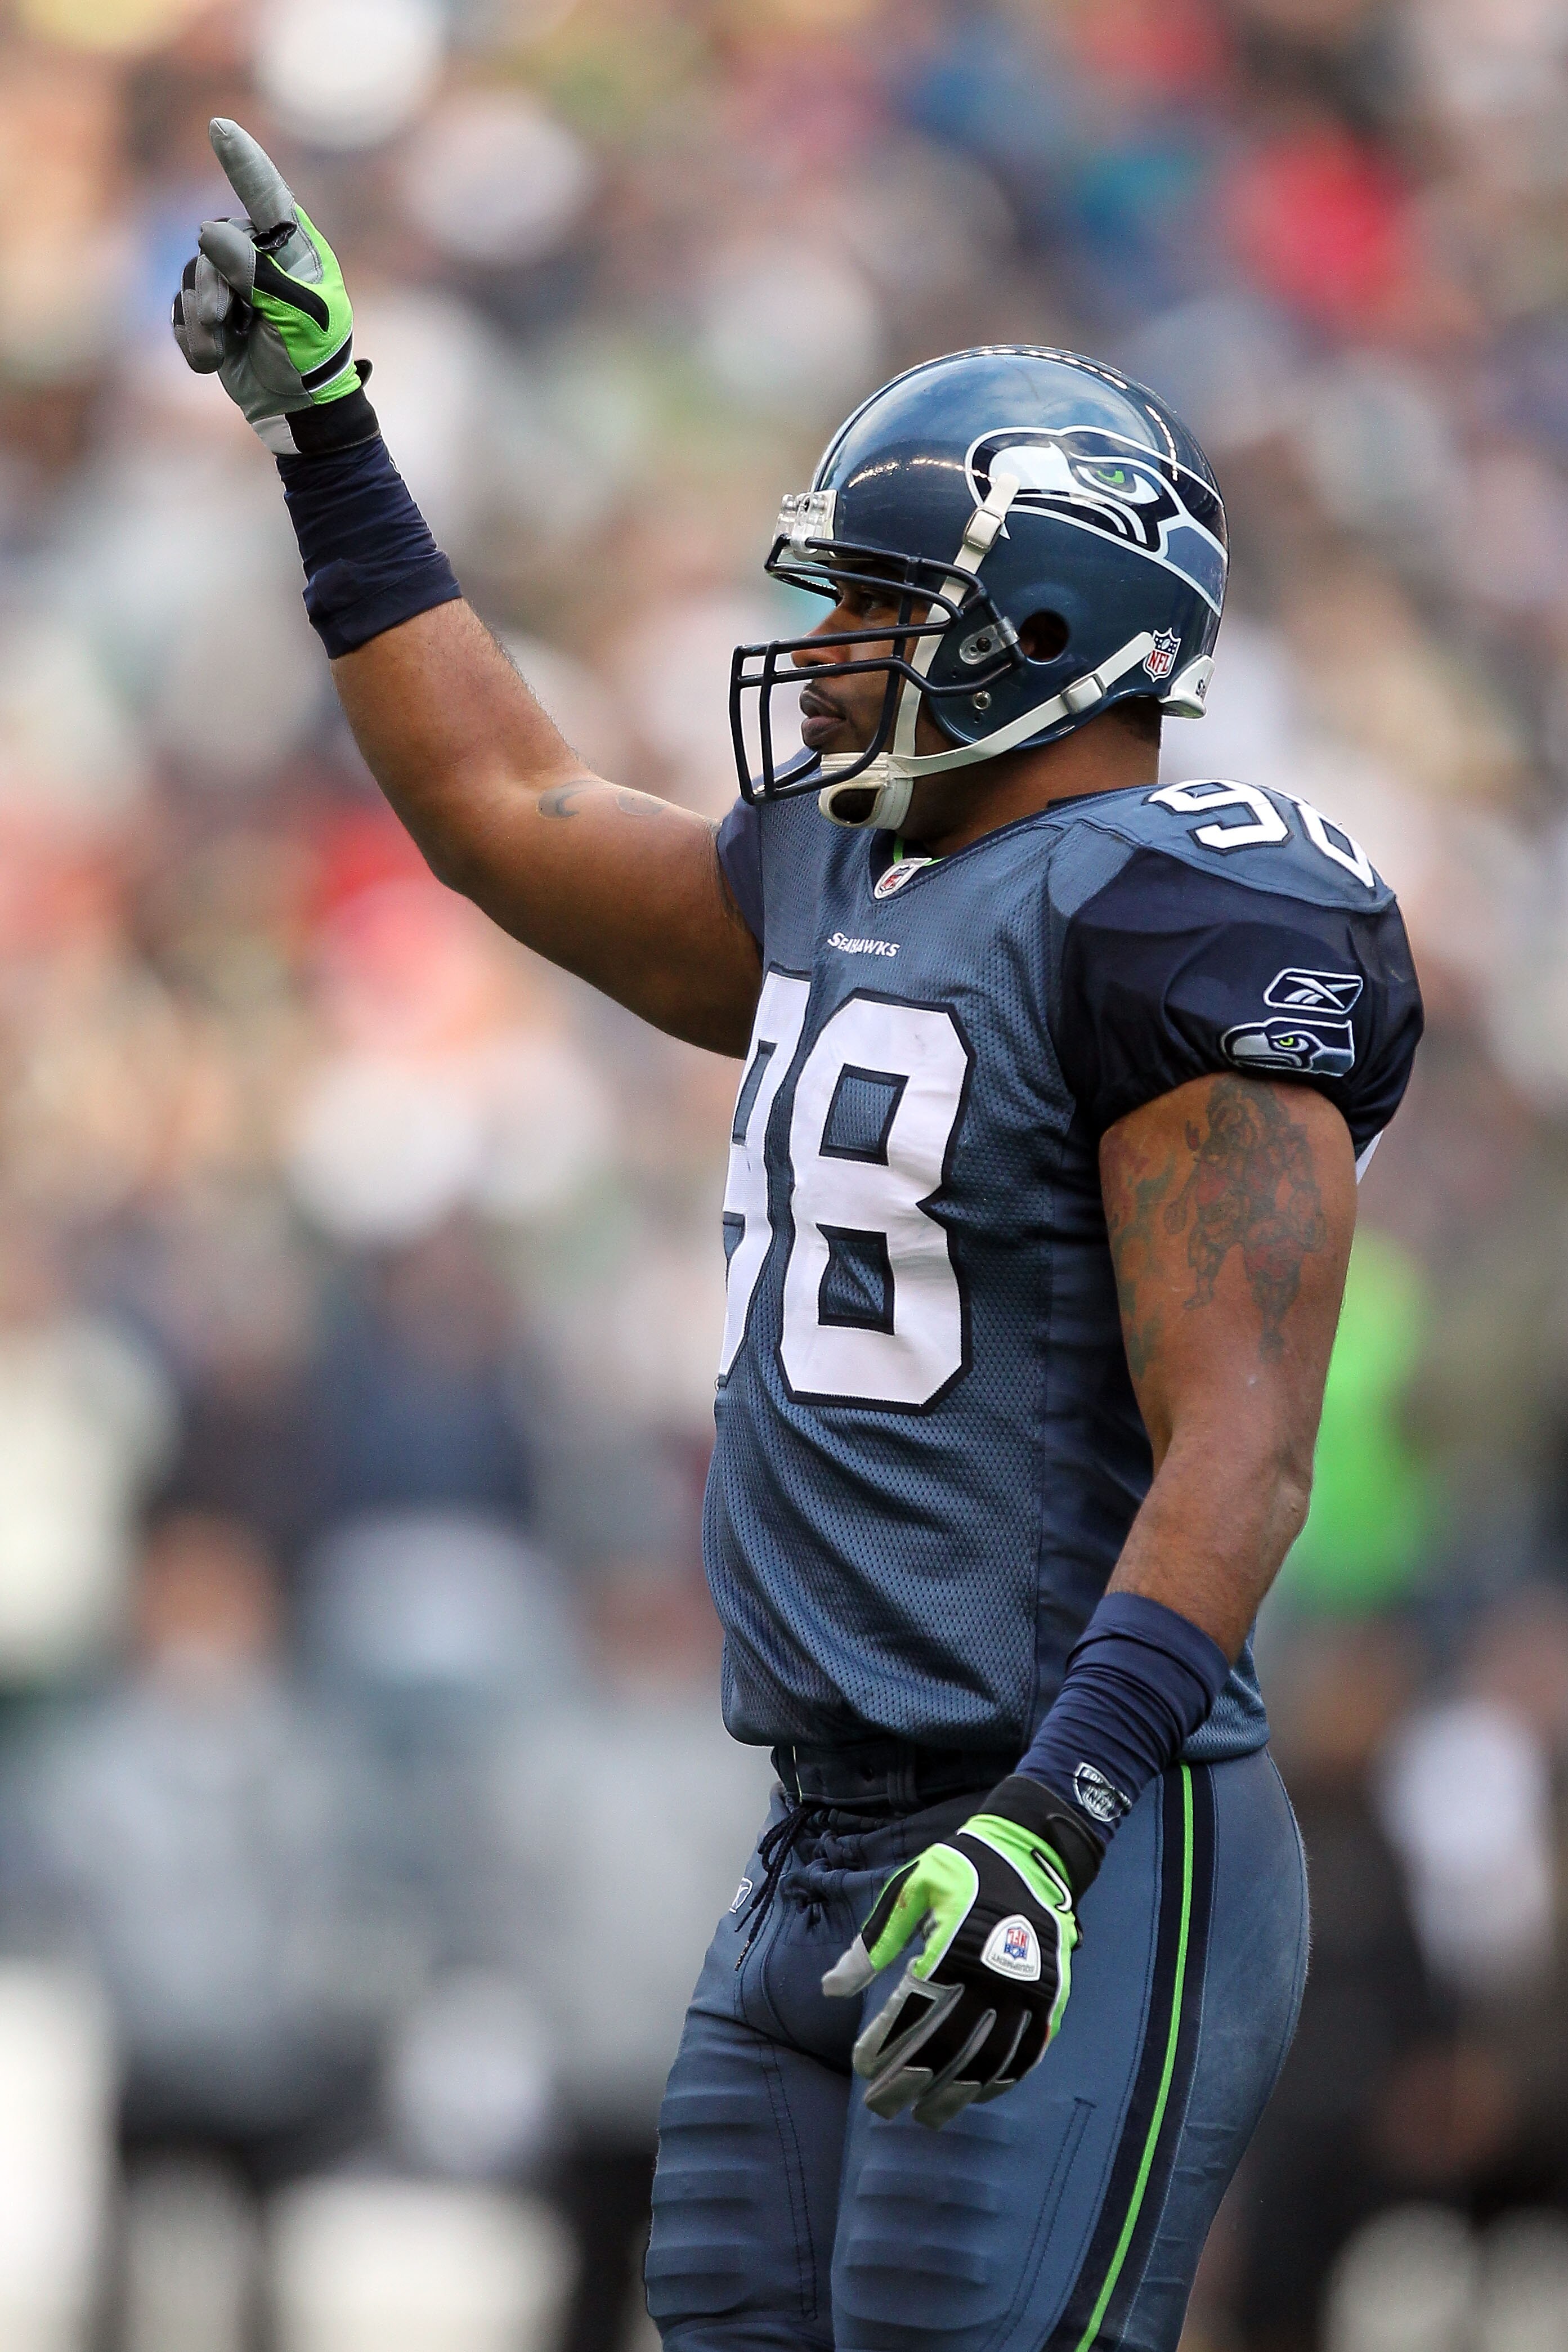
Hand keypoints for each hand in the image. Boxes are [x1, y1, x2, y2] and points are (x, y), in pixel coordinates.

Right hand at [171, 118, 361, 455]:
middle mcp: (259, 258)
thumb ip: (258, 274)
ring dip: (203, 324)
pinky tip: (220, 358)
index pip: (267, 197)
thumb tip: (210, 232)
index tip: (221, 128)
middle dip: (211, 287)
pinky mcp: (208, 316)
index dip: (243, 161)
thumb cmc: (311, 360)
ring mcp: (231, 286)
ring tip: (228, 346)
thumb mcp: (297, 318)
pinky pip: (180, 315)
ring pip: (190, 282)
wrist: (299, 412)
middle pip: (211, 246)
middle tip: (225, 320)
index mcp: (293, 251)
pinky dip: (195, 342)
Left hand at [822, 1774, 1100, 2130]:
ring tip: (925, 2116)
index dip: (885, 2043)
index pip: (913, 2011)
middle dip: (909, 2082)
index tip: (862, 2066)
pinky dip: (999, 2081)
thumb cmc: (962, 1867)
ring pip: (987, 2061)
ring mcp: (1029, 1992)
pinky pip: (1026, 2054)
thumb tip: (831, 1989)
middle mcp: (994, 1975)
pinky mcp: (1052, 1999)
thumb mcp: (911, 1887)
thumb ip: (874, 1941)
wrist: (1031, 1850)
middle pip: (946, 2046)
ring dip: (954, 2094)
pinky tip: (975, 2096)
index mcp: (955, 1945)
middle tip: (881, 2107)